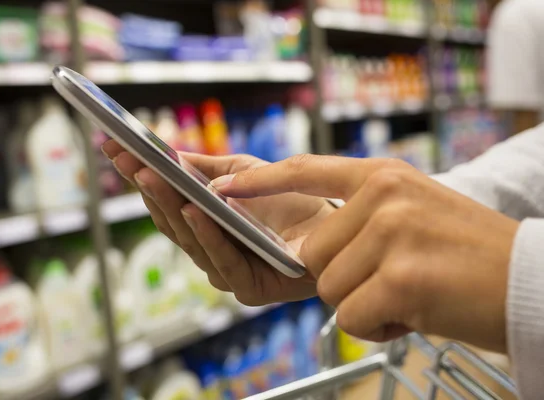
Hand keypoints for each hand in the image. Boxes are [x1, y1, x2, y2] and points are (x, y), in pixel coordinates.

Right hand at [102, 141, 334, 304]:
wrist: (336, 222)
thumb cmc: (290, 199)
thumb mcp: (244, 173)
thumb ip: (208, 168)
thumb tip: (168, 155)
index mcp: (204, 225)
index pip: (164, 201)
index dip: (139, 175)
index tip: (114, 147)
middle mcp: (209, 249)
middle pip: (170, 221)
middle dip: (148, 188)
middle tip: (129, 159)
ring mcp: (226, 270)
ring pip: (190, 241)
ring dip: (170, 207)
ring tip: (152, 177)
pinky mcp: (249, 287)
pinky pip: (223, 261)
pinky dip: (208, 235)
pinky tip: (195, 210)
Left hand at [213, 154, 519, 351]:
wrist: (530, 280)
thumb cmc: (468, 252)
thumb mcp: (414, 210)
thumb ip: (359, 218)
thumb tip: (304, 246)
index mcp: (383, 175)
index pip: (305, 170)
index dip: (259, 180)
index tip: (221, 186)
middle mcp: (384, 195)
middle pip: (313, 251)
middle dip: (342, 277)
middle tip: (390, 279)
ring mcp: (392, 232)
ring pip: (330, 286)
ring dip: (363, 302)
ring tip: (409, 293)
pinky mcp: (400, 277)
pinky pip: (352, 315)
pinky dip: (379, 326)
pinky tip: (416, 312)